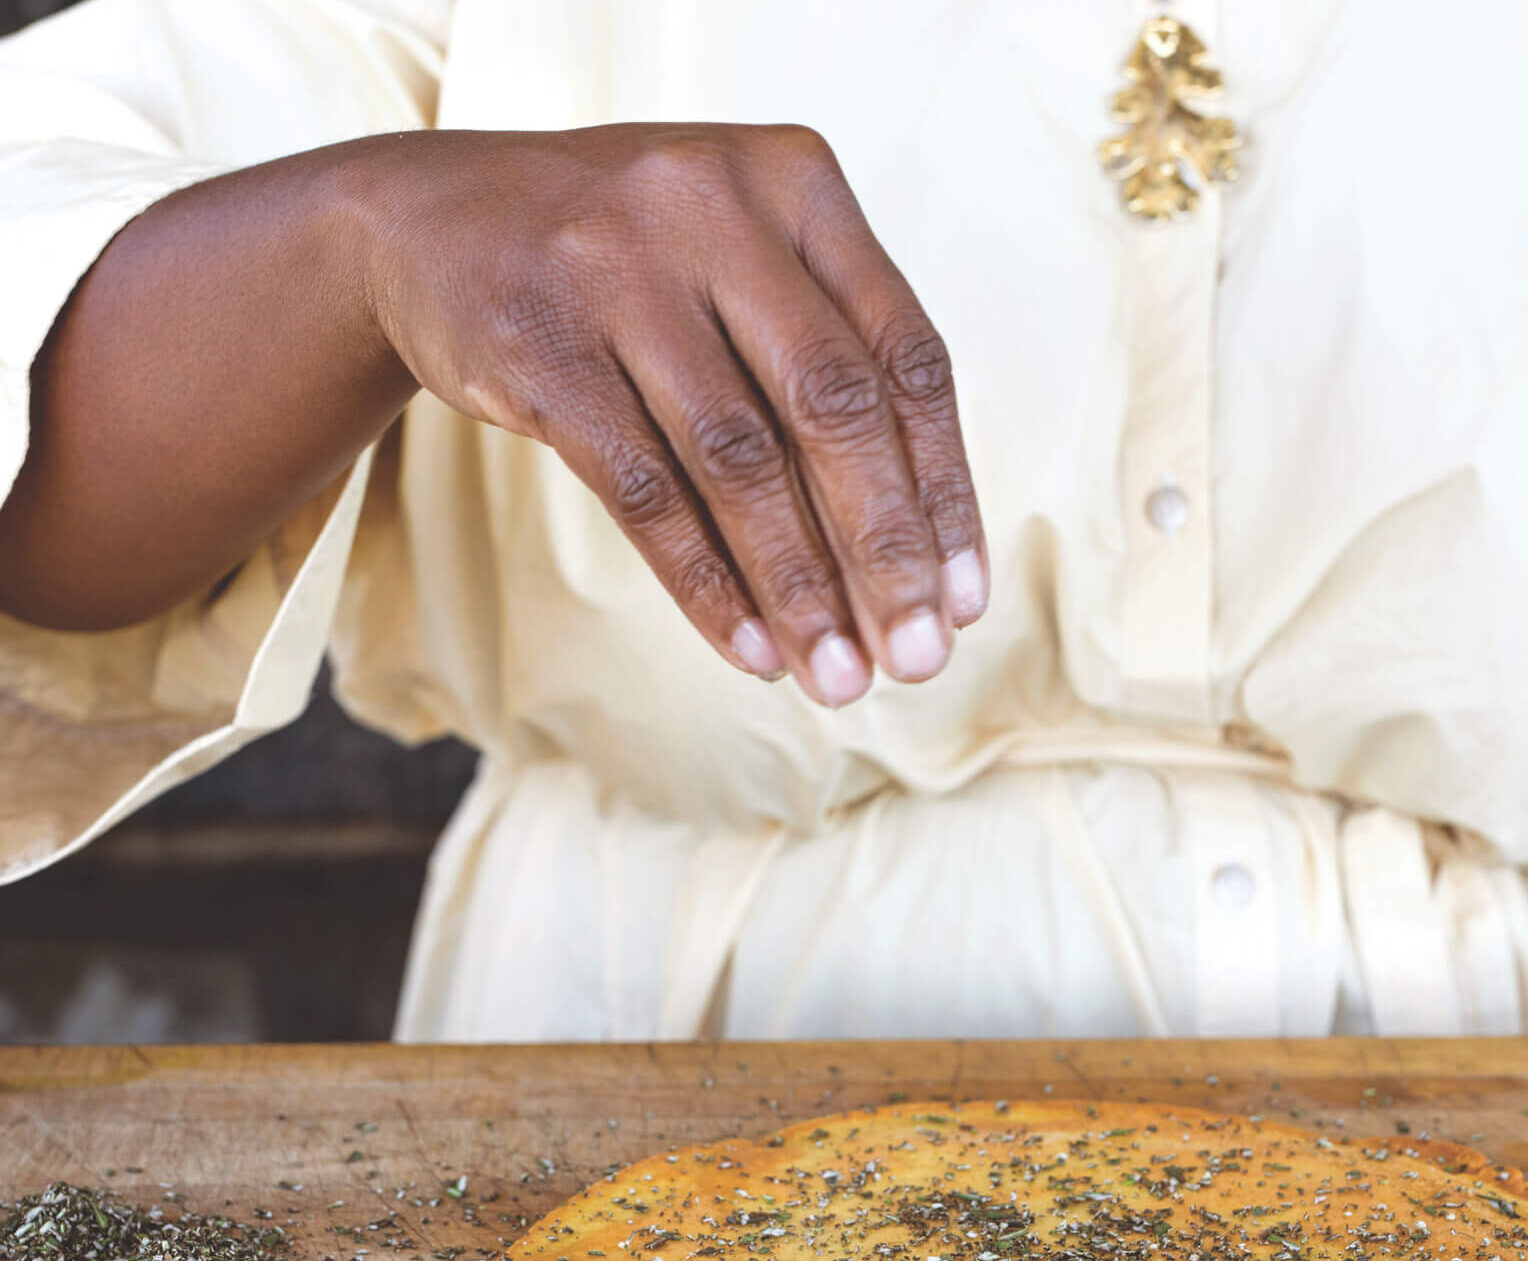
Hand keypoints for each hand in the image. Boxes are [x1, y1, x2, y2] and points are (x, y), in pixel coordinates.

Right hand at [356, 124, 986, 705]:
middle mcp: (713, 209)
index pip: (905, 356)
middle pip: (833, 410)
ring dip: (800, 588)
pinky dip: (706, 582)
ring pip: (739, 461)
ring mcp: (618, 272)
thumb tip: (920, 550)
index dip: (944, 490)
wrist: (429, 224)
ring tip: (837, 678)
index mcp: (795, 181)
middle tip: (918, 661)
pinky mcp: (541, 346)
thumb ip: (829, 356)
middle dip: (885, 554)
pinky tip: (750, 648)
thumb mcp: (740, 261)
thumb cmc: (627, 265)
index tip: (964, 599)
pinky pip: (645, 491)